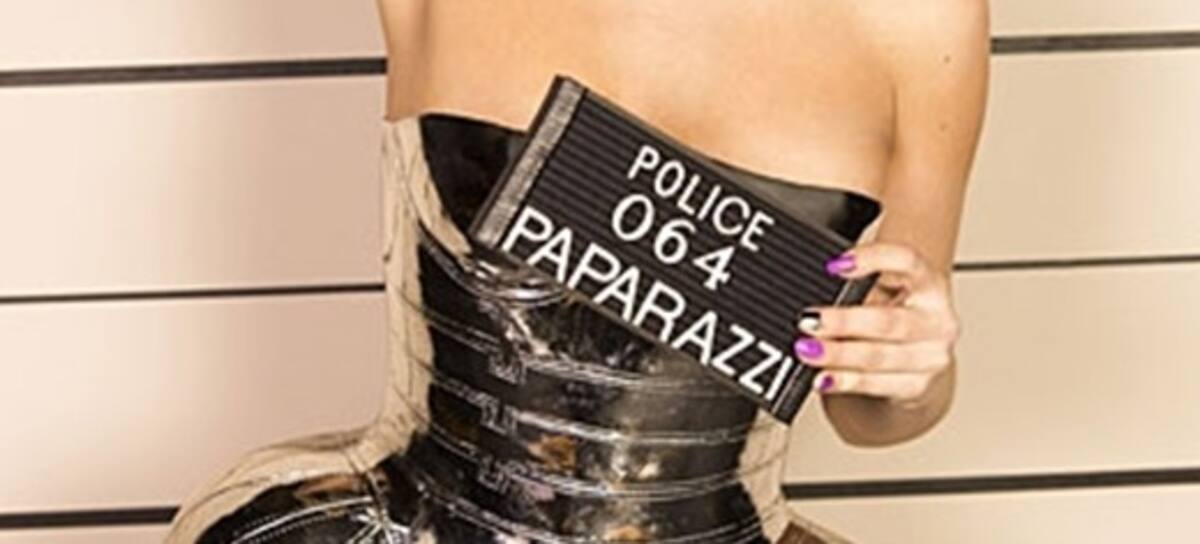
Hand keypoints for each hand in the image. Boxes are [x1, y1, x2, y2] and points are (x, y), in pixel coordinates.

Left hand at [793, 242, 960, 404]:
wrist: (921, 354)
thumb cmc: (896, 312)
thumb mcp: (885, 288)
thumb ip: (859, 286)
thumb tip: (816, 297)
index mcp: (930, 285)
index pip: (906, 262)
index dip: (871, 259)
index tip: (834, 265)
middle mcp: (937, 321)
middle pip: (888, 321)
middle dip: (844, 322)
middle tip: (811, 320)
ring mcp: (930, 357)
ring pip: (878, 357)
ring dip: (837, 354)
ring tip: (808, 350)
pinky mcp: (917, 386)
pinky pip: (875, 384)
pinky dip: (845, 381)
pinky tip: (824, 378)